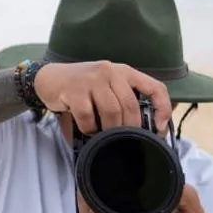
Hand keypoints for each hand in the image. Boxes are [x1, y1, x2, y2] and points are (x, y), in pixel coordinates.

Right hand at [34, 60, 172, 134]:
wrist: (49, 78)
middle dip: (130, 129)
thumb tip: (148, 128)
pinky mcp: (74, 90)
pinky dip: (89, 128)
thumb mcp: (109, 86)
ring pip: (111, 112)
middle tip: (124, 140)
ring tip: (104, 135)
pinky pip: (88, 117)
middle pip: (131, 106)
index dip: (162, 109)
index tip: (160, 128)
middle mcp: (111, 72)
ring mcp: (92, 80)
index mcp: (125, 72)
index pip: (155, 87)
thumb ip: (126, 99)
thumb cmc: (84, 87)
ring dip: (109, 130)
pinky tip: (88, 128)